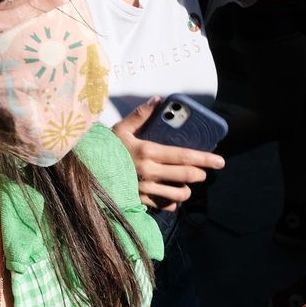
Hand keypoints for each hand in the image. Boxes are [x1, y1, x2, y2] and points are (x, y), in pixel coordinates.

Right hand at [111, 98, 225, 210]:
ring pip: (179, 194)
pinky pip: (165, 205)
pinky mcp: (140, 200)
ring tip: (186, 183)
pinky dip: (172, 202)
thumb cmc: (105, 147)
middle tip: (203, 171)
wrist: (85, 169)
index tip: (220, 161)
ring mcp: (145, 188)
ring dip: (187, 189)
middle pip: (186, 175)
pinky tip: (170, 195)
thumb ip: (141, 115)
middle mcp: (149, 172)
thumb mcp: (120, 128)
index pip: (184, 156)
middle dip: (200, 174)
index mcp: (147, 151)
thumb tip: (159, 100)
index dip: (205, 158)